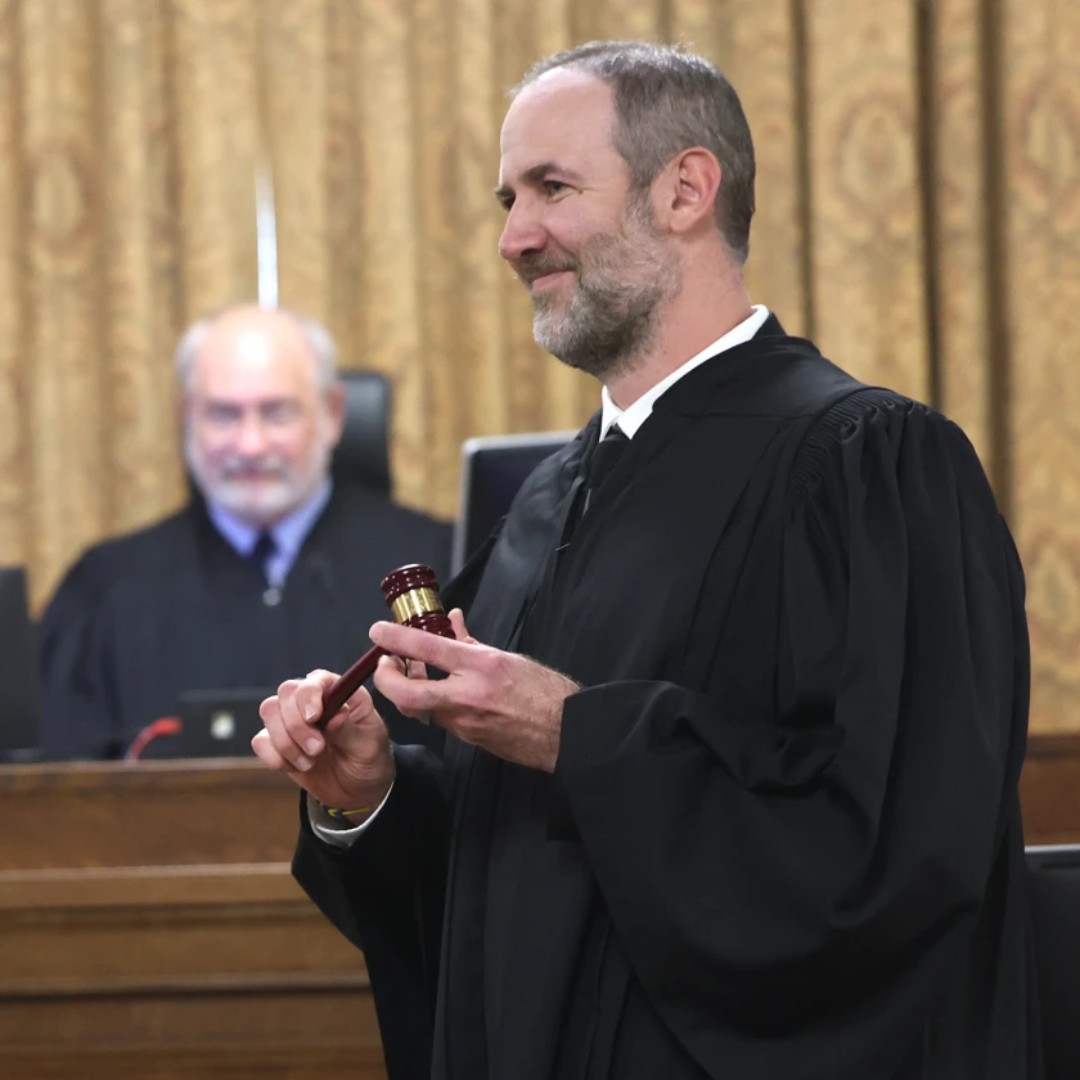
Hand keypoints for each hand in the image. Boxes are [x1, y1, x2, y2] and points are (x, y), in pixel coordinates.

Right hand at [251, 669, 394, 810]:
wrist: (357, 789)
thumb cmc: (369, 757)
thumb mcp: (369, 744)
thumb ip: (349, 729)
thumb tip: (337, 714)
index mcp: (339, 692)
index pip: (315, 680)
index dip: (309, 695)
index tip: (315, 718)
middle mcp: (312, 700)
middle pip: (285, 693)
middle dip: (297, 725)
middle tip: (318, 749)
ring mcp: (291, 719)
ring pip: (269, 713)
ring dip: (286, 743)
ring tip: (311, 761)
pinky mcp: (277, 741)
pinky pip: (260, 741)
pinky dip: (275, 757)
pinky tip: (296, 767)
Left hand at [370, 609, 578, 772]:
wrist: (565, 733)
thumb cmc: (545, 691)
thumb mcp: (507, 657)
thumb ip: (472, 642)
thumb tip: (451, 622)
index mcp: (481, 667)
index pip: (428, 649)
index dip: (397, 639)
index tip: (378, 631)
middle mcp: (468, 696)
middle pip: (408, 694)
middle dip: (386, 680)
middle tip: (384, 664)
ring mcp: (466, 722)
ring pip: (421, 709)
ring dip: (408, 690)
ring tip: (409, 672)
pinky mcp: (467, 739)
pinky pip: (440, 718)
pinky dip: (432, 702)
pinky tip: (438, 689)